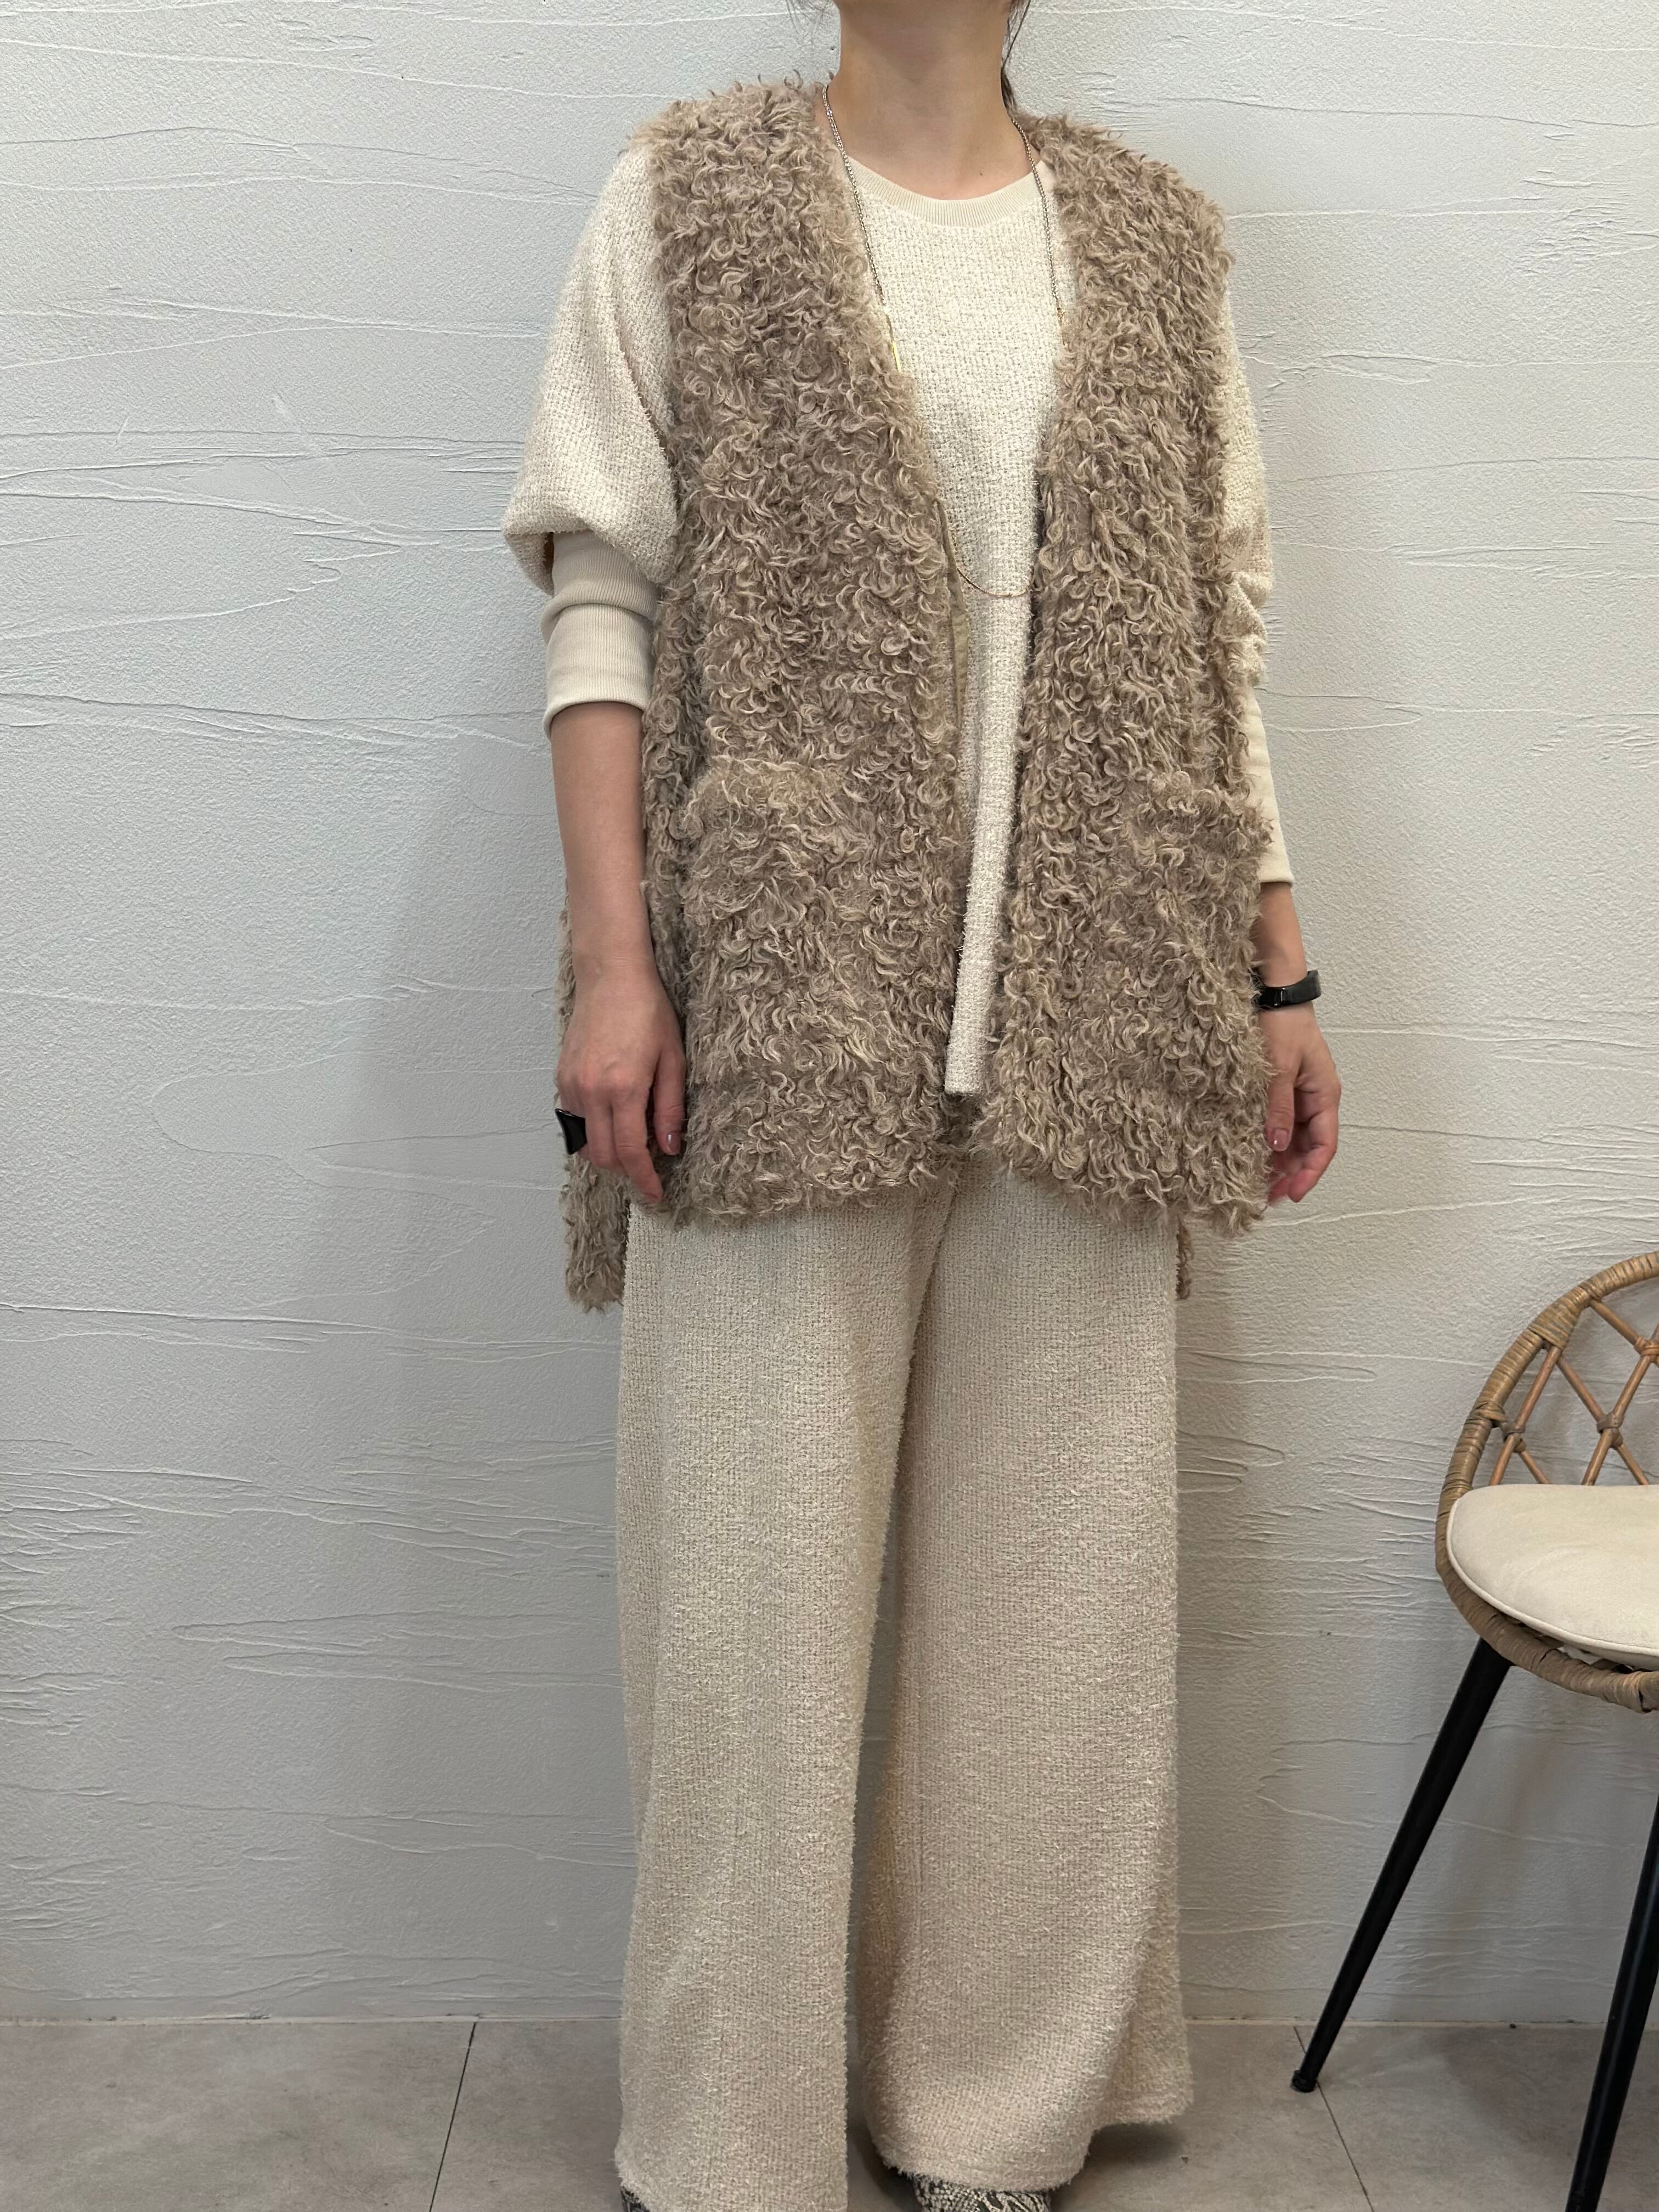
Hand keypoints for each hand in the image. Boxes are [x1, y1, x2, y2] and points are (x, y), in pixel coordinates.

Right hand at [557, 959, 685, 1204]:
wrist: (611, 976)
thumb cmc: (648, 1011)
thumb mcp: (673, 1059)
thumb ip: (670, 1107)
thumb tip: (670, 1147)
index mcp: (623, 1089)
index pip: (631, 1153)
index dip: (644, 1180)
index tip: (656, 1194)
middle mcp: (591, 1092)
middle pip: (604, 1156)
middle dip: (626, 1169)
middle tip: (648, 1165)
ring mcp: (572, 1085)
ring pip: (585, 1141)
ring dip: (608, 1150)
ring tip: (631, 1138)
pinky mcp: (562, 1077)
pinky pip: (574, 1118)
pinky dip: (593, 1127)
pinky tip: (613, 1114)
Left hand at [1259, 1002, 1339, 1203]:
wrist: (1274, 996)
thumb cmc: (1283, 1025)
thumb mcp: (1279, 1069)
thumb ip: (1278, 1107)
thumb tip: (1278, 1146)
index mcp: (1325, 1095)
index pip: (1324, 1146)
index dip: (1310, 1173)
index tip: (1292, 1193)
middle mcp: (1316, 1100)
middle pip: (1309, 1148)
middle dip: (1291, 1174)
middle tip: (1268, 1196)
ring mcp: (1300, 1097)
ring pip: (1294, 1140)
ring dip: (1279, 1162)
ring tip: (1258, 1183)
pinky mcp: (1283, 1092)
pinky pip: (1281, 1125)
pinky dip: (1270, 1143)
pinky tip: (1254, 1156)